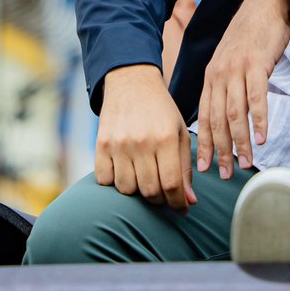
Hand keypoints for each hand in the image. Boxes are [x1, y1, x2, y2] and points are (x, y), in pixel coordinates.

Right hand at [96, 64, 196, 211]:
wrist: (132, 82)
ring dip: (137, 191)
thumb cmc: (160, 110)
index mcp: (165, 138)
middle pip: (150, 191)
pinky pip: (105, 180)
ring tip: (144, 178)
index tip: (181, 208)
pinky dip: (114, 182)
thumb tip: (189, 202)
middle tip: (163, 192)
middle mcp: (141, 142)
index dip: (178, 203)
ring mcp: (119, 144)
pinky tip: (124, 170)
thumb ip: (185, 168)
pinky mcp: (101, 144)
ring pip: (127, 189)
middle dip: (160, 199)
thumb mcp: (179, 132)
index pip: (172, 184)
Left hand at [196, 0, 289, 178]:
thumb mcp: (230, 60)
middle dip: (219, 149)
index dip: (204, 143)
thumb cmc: (251, 36)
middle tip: (224, 173)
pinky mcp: (256, 63)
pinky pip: (256, 97)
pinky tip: (262, 137)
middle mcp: (219, 73)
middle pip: (216, 119)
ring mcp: (237, 68)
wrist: (266, 6)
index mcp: (211, 75)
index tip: (204, 167)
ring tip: (244, 162)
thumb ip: (226, 85)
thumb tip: (227, 116)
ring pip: (235, 112)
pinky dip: (258, 120)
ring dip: (239, 141)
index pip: (204, 115)